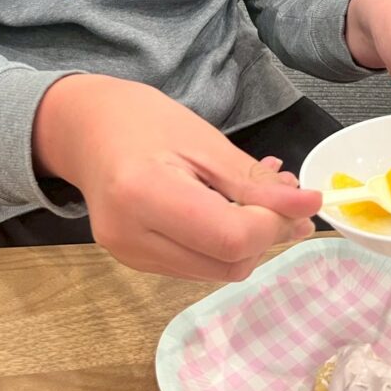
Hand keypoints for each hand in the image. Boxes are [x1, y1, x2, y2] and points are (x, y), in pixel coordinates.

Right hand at [33, 75, 320, 279]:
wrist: (84, 128)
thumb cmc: (143, 120)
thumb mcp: (204, 139)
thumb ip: (252, 181)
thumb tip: (307, 206)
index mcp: (145, 194)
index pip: (231, 237)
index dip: (276, 223)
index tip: (306, 198)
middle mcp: (132, 237)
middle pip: (227, 264)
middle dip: (269, 235)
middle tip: (290, 198)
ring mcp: (130, 256)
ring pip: (216, 271)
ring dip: (250, 241)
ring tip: (263, 199)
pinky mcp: (134, 261)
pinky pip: (197, 265)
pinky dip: (224, 243)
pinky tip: (231, 209)